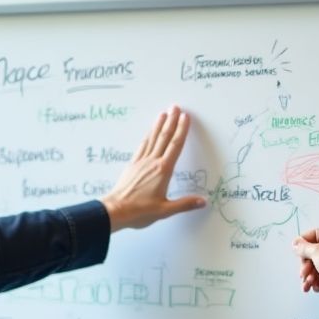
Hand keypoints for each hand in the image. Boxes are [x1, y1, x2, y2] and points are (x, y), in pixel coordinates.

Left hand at [101, 106, 205, 230]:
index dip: (181, 130)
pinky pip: (142, 147)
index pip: (175, 146)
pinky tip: (148, 133)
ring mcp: (141, 162)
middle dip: (171, 121)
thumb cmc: (139, 211)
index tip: (186, 117)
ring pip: (152, 139)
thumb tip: (202, 201)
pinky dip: (147, 137)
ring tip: (163, 113)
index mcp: (163, 170)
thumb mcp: (165, 210)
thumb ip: (185, 204)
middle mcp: (152, 162)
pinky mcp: (132, 166)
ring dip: (158, 125)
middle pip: (164, 137)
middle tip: (176, 106)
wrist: (116, 210)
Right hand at [291, 228, 318, 313]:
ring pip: (314, 266)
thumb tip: (296, 243)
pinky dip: (315, 281)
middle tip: (303, 271)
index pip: (315, 234)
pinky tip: (315, 287)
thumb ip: (303, 247)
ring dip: (309, 275)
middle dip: (305, 264)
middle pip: (313, 252)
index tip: (296, 249)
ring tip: (309, 282)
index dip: (304, 241)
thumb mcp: (316, 251)